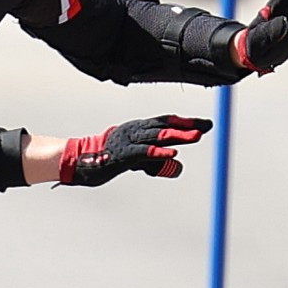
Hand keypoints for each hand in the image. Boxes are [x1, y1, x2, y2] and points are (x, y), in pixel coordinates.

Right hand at [57, 115, 209, 185]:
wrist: (79, 162)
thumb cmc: (108, 158)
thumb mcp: (137, 160)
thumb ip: (157, 161)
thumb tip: (178, 165)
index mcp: (138, 129)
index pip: (165, 122)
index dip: (186, 122)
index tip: (206, 124)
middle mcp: (134, 130)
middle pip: (165, 126)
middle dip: (187, 126)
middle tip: (207, 126)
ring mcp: (127, 141)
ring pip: (156, 136)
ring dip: (177, 136)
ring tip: (196, 137)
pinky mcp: (122, 155)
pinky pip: (142, 152)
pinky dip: (158, 152)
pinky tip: (172, 153)